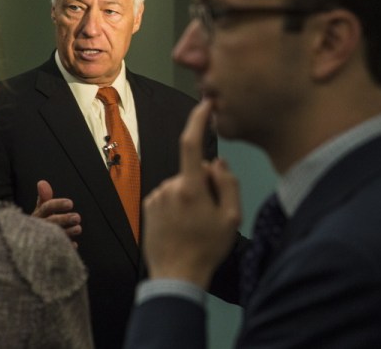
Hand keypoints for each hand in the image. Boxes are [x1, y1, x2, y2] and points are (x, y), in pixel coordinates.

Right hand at [32, 179, 81, 246]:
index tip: (71, 203)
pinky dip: (65, 247)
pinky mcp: (44, 251)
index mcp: (37, 215)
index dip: (58, 205)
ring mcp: (41, 240)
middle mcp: (38, 227)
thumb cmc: (38, 223)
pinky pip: (55, 250)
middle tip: (77, 217)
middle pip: (51, 222)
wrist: (25, 245)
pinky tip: (74, 244)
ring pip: (54, 235)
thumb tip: (42, 182)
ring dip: (67, 232)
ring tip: (78, 228)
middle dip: (64, 219)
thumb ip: (44, 197)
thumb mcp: (40, 210)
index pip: (46, 207)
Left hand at [142, 99, 241, 287]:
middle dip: (204, 183)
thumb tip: (218, 162)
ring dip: (190, 196)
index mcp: (190, 187)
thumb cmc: (207, 248)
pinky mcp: (148, 206)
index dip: (198, 120)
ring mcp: (156, 197)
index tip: (205, 104)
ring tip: (195, 224)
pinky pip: (169, 196)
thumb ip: (228, 184)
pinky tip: (181, 226)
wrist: (176, 275)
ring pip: (181, 184)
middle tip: (211, 213)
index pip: (191, 144)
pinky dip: (177, 204)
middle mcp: (169, 187)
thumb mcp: (231, 218)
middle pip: (192, 171)